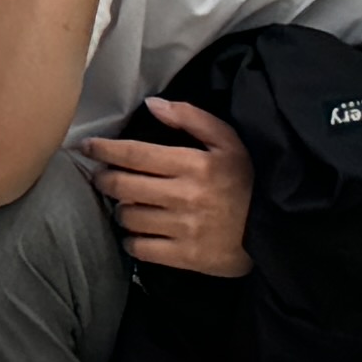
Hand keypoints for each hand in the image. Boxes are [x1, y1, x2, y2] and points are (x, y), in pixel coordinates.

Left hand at [80, 95, 256, 278]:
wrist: (275, 230)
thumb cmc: (248, 181)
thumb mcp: (228, 141)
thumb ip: (191, 118)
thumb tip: (152, 104)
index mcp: (193, 164)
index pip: (135, 154)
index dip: (105, 149)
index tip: (87, 147)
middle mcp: (184, 196)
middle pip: (123, 186)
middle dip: (105, 179)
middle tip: (101, 177)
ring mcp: (183, 229)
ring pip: (129, 217)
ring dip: (121, 210)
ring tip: (127, 205)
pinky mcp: (185, 257)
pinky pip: (141, 249)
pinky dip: (132, 240)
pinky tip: (137, 233)